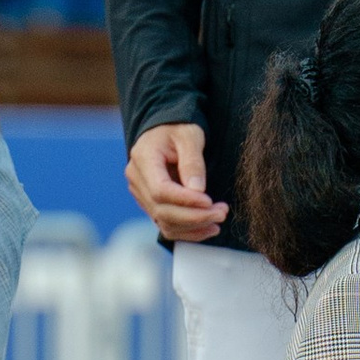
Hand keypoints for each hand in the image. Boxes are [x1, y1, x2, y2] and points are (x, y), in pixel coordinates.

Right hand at [127, 119, 226, 243]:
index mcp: (143, 159)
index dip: (185, 201)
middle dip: (195, 216)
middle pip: (162, 210)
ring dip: (194, 226)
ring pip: (164, 222)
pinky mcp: (151, 203)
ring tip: (219, 219)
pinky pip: (166, 224)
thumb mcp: (190, 136)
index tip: (209, 201)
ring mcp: (141, 194)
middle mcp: (137, 180)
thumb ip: (192, 162)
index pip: (160, 190)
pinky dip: (188, 231)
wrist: (166, 129)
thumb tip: (197, 190)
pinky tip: (208, 228)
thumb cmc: (177, 128)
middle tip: (222, 213)